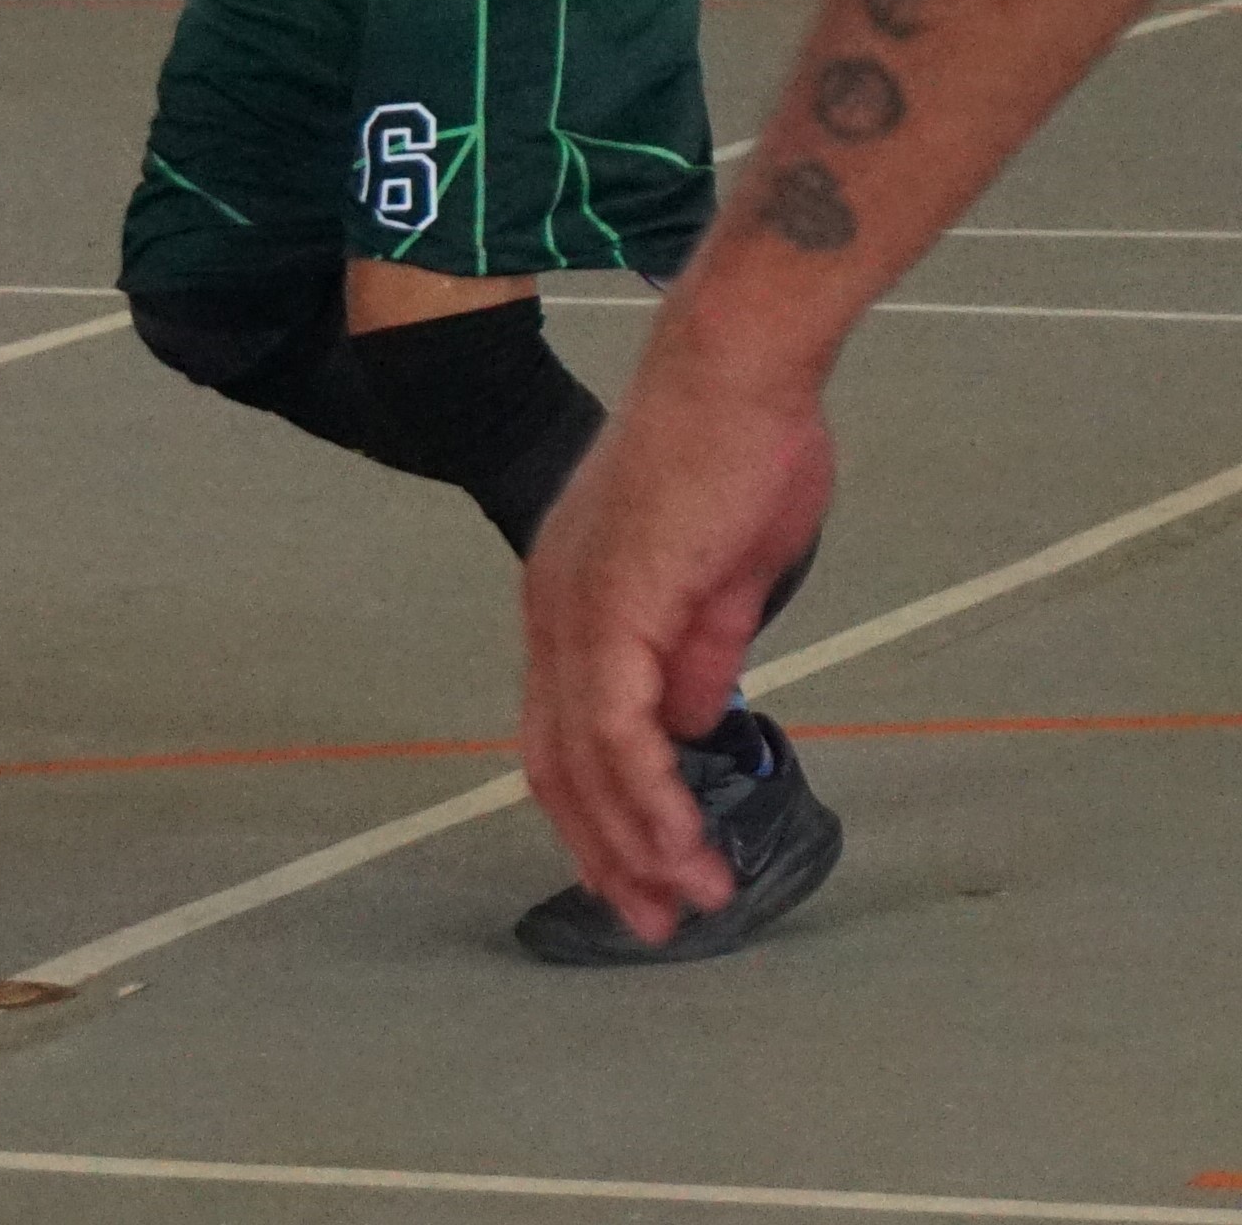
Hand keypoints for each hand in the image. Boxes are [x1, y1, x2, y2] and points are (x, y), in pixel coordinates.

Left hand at [520, 334, 836, 940]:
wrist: (736, 373)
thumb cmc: (738, 452)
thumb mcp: (724, 576)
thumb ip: (699, 650)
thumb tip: (691, 723)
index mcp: (574, 597)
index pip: (566, 730)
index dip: (601, 808)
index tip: (649, 871)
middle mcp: (555, 608)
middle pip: (558, 763)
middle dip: (608, 851)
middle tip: (660, 920)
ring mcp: (575, 608)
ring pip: (583, 762)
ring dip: (637, 844)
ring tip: (690, 904)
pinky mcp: (611, 608)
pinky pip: (616, 732)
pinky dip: (647, 799)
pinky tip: (686, 846)